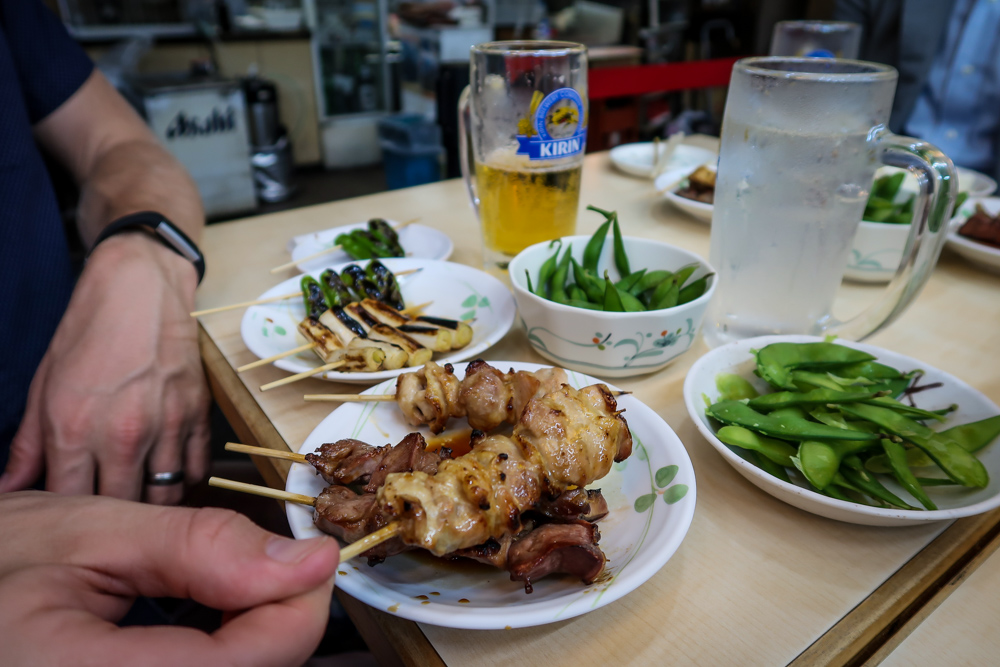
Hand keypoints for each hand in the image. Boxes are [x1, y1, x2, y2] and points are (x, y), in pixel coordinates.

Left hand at [0, 233, 209, 503]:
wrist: (142, 289)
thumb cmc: (88, 331)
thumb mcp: (44, 384)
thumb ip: (28, 445)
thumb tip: (9, 490)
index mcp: (74, 429)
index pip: (69, 502)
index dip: (67, 513)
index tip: (69, 511)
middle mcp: (123, 436)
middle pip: (121, 507)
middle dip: (111, 515)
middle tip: (105, 510)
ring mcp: (167, 427)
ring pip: (163, 496)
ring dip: (150, 501)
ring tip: (137, 495)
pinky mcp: (198, 416)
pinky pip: (194, 470)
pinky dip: (181, 478)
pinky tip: (166, 471)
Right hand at [0, 492, 338, 666]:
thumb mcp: (92, 534)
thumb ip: (201, 548)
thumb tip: (308, 561)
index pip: (245, 664)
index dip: (297, 608)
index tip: (315, 557)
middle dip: (281, 621)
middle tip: (279, 566)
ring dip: (258, 641)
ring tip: (237, 589)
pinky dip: (229, 654)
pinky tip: (216, 624)